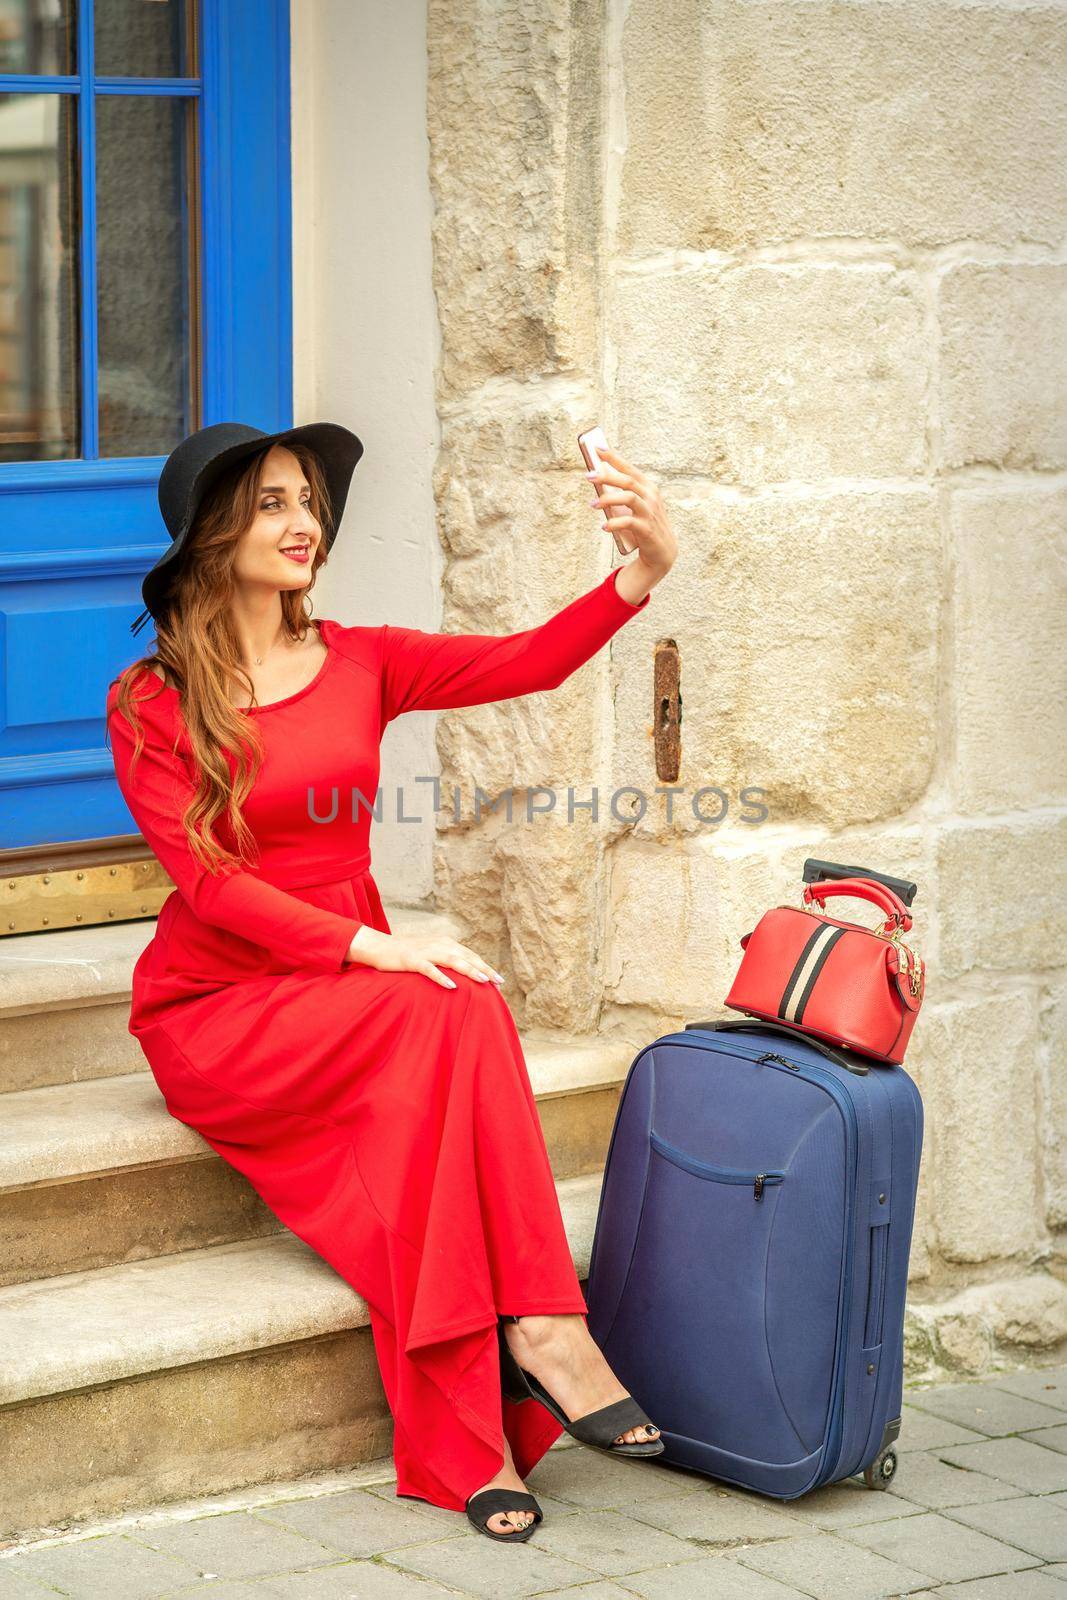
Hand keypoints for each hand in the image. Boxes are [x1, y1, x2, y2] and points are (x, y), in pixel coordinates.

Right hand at [346, 925, 504, 990]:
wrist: (379, 947)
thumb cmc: (406, 954)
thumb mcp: (430, 955)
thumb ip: (446, 961)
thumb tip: (463, 976)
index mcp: (445, 943)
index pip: (471, 955)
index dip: (485, 967)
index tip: (499, 981)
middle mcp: (439, 944)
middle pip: (467, 957)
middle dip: (484, 969)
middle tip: (500, 982)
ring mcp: (426, 951)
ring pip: (453, 961)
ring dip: (469, 970)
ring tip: (484, 981)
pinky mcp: (412, 960)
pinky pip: (429, 969)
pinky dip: (441, 977)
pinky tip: (452, 986)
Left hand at [587, 445, 676, 589]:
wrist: (663, 551)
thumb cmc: (644, 523)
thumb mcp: (636, 506)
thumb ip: (621, 493)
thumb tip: (597, 481)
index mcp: (648, 487)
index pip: (630, 469)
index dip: (614, 458)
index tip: (598, 448)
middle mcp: (651, 497)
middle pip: (628, 481)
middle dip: (607, 476)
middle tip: (588, 476)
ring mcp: (650, 512)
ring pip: (629, 498)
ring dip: (608, 499)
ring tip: (593, 505)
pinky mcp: (647, 529)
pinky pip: (629, 522)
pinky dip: (615, 523)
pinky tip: (604, 526)